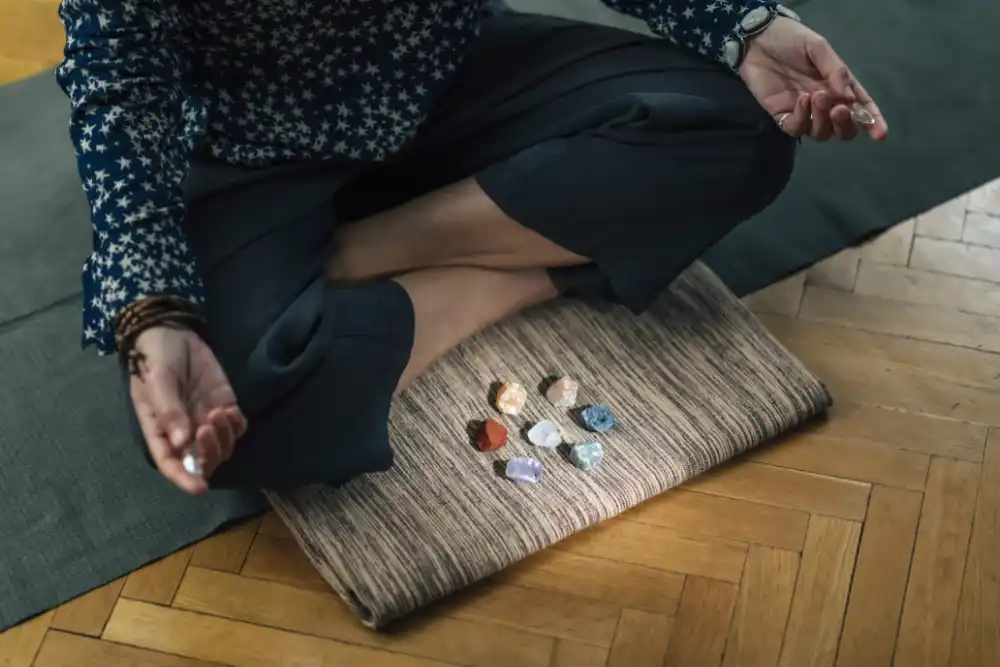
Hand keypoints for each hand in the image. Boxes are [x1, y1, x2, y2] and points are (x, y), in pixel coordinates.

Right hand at [128, 326, 245, 493]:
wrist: (173, 333)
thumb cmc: (155, 358)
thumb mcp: (157, 381)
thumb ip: (169, 410)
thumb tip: (181, 442)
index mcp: (159, 431)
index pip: (171, 464)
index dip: (185, 478)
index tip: (200, 487)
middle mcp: (184, 432)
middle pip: (201, 459)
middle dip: (209, 451)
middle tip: (208, 425)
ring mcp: (205, 420)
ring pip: (222, 446)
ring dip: (224, 436)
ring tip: (219, 411)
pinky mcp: (224, 405)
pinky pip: (236, 428)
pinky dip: (237, 425)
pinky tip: (230, 409)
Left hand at [738, 17, 887, 141]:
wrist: (759, 39)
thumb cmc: (792, 40)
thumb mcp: (818, 48)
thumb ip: (835, 71)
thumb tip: (849, 99)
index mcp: (839, 85)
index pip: (860, 107)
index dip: (871, 122)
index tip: (880, 134)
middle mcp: (824, 102)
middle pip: (841, 128)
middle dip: (845, 125)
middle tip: (840, 109)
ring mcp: (803, 111)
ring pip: (820, 132)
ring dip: (823, 120)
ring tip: (817, 95)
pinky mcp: (782, 115)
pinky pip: (796, 128)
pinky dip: (802, 119)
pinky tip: (802, 100)